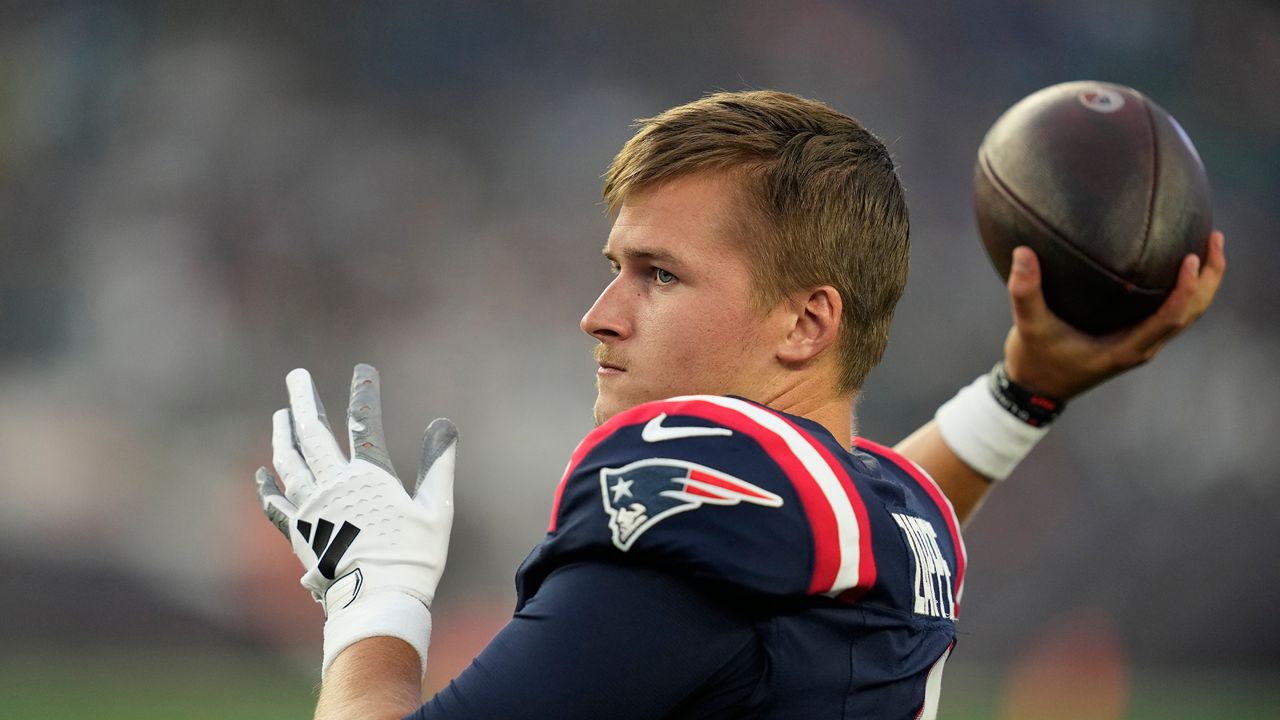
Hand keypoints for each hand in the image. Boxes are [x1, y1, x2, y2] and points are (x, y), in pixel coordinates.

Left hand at [254, 364, 456, 674]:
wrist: (377, 602)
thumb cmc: (414, 558)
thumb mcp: (437, 510)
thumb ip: (438, 465)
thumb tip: (444, 425)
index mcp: (369, 476)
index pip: (363, 422)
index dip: (363, 392)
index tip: (363, 370)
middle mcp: (333, 486)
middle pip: (312, 433)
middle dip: (303, 400)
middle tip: (296, 376)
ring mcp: (311, 509)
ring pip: (289, 461)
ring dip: (283, 434)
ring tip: (281, 414)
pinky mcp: (298, 534)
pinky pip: (275, 504)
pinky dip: (267, 485)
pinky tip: (262, 473)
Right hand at [1002, 231, 1225, 399]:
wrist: (1035, 391)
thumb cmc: (1035, 361)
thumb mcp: (1029, 327)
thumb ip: (1025, 292)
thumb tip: (1022, 252)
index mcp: (1125, 349)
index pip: (1170, 317)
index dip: (1185, 289)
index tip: (1192, 257)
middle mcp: (1142, 347)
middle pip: (1192, 313)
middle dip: (1209, 278)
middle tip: (1214, 238)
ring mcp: (1142, 344)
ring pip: (1188, 314)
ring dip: (1203, 283)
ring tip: (1209, 245)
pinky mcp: (1135, 338)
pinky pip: (1172, 312)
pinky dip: (1184, 290)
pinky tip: (1176, 264)